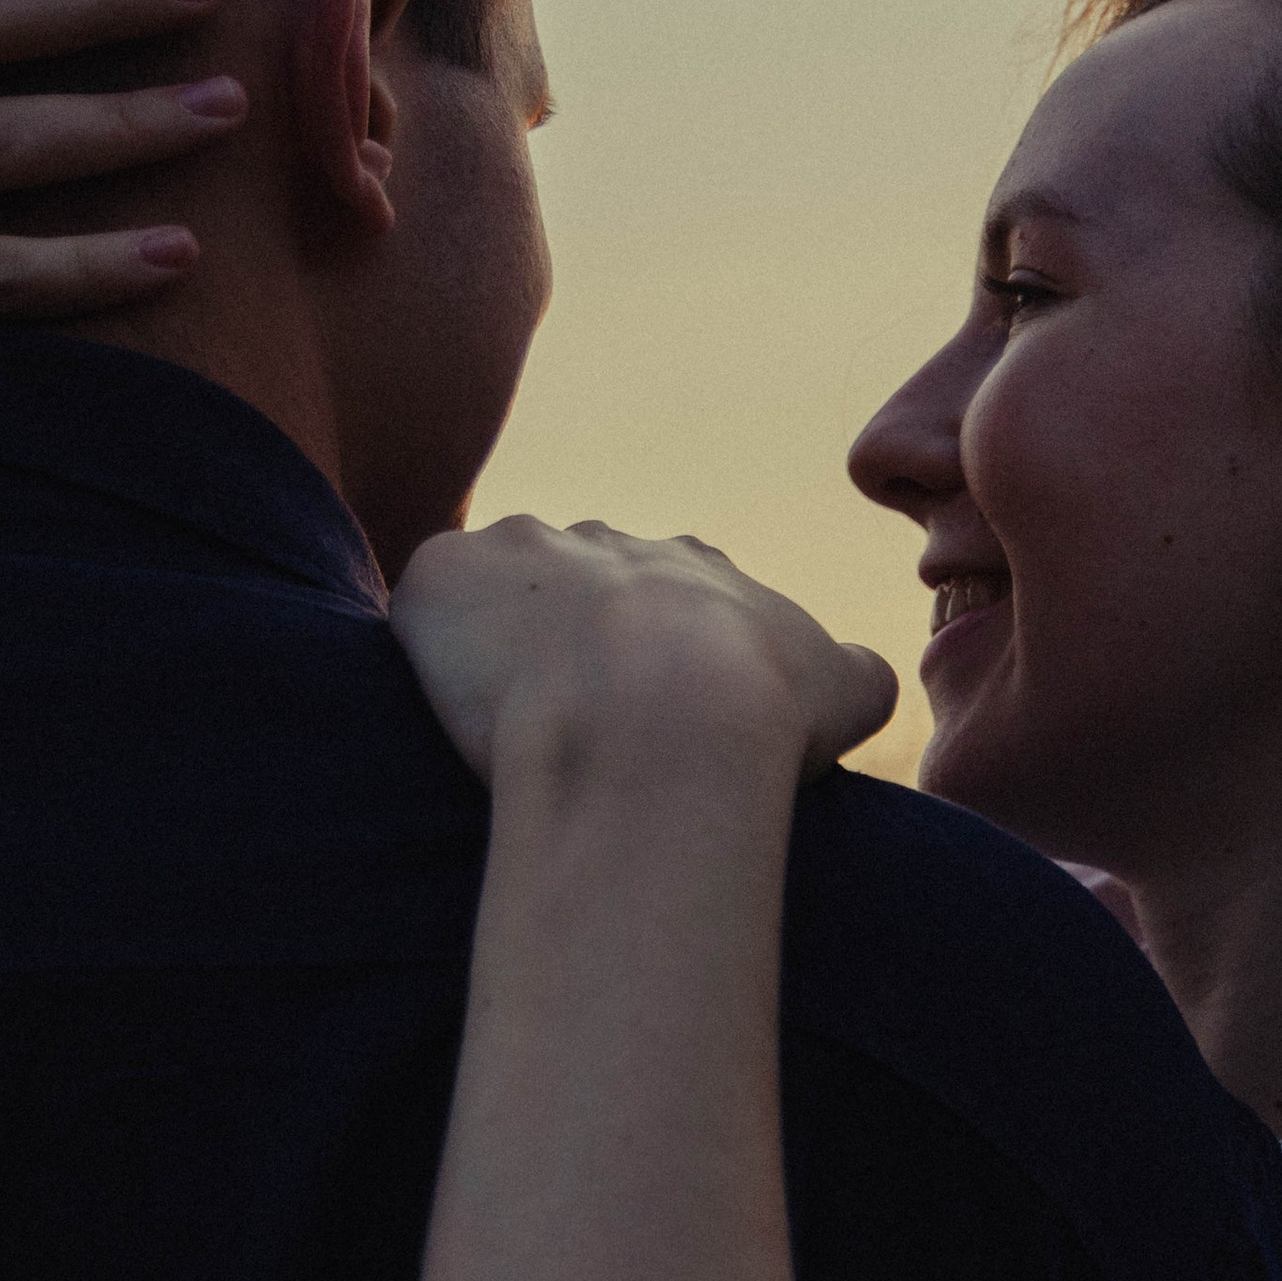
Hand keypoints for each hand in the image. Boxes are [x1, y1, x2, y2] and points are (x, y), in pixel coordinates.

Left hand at [391, 514, 898, 791]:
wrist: (664, 719)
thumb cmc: (760, 714)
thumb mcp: (846, 689)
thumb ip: (852, 671)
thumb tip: (858, 675)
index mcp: (694, 568)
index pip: (668, 604)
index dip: (656, 668)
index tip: (650, 727)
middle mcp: (606, 541)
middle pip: (575, 592)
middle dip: (570, 655)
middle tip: (576, 739)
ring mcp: (519, 551)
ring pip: (494, 595)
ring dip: (495, 651)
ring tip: (502, 732)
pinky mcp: (440, 577)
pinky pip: (422, 606)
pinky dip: (428, 650)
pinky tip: (445, 712)